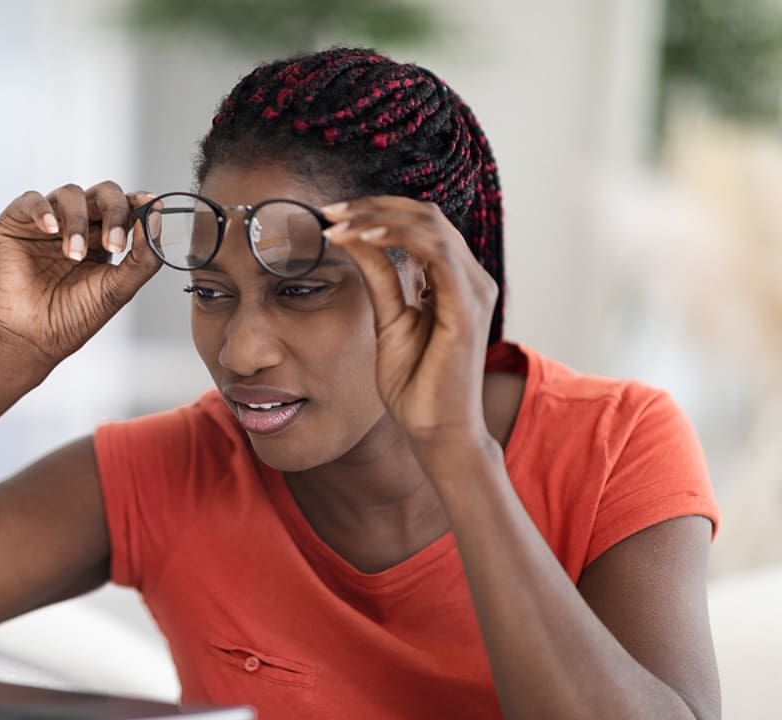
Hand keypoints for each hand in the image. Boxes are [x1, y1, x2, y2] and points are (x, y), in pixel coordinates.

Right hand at [0, 181, 160, 369]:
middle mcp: (78, 226)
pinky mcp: (17, 223)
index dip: (139, 202)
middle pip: (103, 194)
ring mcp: (48, 223)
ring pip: (71, 194)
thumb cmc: (71, 318)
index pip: (126, 207)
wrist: (32, 339)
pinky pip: (31, 200)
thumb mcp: (118, 290)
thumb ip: (143, 257)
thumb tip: (156, 217)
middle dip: (115, 212)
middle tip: (115, 244)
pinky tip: (51, 230)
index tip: (150, 205)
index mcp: (103, 239)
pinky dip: (44, 210)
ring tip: (74, 255)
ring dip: (79, 222)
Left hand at [322, 197, 498, 450]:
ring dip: (378, 216)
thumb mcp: (389, 320)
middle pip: (426, 214)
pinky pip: (434, 253)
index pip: (421, 224)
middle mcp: (471, 278)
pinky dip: (396, 237)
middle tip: (329, 210)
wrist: (435, 431)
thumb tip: (356, 240)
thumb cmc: (416, 384)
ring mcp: (474, 290)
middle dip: (373, 205)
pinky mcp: (467, 307)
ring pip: (430, 225)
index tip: (331, 215)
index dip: (377, 210)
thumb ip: (381, 278)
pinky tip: (361, 239)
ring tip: (337, 223)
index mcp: (456, 280)